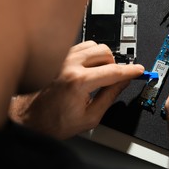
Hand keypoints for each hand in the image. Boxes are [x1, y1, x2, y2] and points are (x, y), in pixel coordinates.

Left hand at [9, 41, 143, 138]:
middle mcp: (69, 65)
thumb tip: (124, 82)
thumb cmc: (53, 122)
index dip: (130, 71)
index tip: (139, 70)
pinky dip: (90, 55)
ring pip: (95, 46)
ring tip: (98, 74)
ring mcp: (62, 58)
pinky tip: (87, 68)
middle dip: (114, 65)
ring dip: (103, 58)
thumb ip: (110, 97)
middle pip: (106, 53)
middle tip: (113, 79)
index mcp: (78, 82)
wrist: (29, 119)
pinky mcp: (58, 57)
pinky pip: (82, 46)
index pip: (114, 71)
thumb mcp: (89, 117)